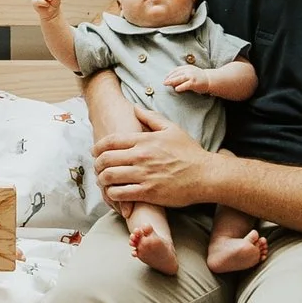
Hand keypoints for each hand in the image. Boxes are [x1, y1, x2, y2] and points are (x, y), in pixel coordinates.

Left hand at [93, 108, 218, 207]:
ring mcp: (143, 175)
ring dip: (102, 180)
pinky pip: (120, 194)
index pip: (110, 141)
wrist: (206, 175)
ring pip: (109, 177)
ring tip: (104, 182)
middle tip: (98, 168)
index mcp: (144, 140)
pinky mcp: (148, 193)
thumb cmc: (190, 152)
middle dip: (97, 164)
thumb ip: (151, 117)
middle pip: (105, 159)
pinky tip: (114, 194)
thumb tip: (134, 107)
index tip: (95, 152)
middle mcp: (141, 157)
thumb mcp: (172, 129)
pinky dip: (112, 195)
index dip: (97, 147)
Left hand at [163, 67, 203, 93]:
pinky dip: (180, 87)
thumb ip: (182, 75)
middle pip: (177, 74)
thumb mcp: (190, 73)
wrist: (210, 80)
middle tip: (164, 82)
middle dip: (169, 78)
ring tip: (166, 84)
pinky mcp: (194, 82)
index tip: (165, 78)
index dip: (170, 74)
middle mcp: (189, 71)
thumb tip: (172, 81)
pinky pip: (186, 85)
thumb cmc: (198, 78)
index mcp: (187, 68)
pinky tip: (176, 89)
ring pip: (180, 78)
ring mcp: (192, 76)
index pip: (176, 70)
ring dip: (172, 81)